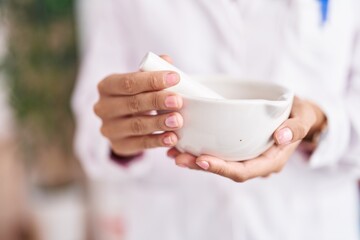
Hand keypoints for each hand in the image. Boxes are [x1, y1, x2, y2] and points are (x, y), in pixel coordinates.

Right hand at [94, 56, 183, 156]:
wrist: (124, 123)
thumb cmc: (136, 96)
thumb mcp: (141, 82)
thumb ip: (153, 70)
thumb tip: (167, 60)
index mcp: (106, 86)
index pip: (128, 82)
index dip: (152, 80)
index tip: (175, 78)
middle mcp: (103, 107)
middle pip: (133, 103)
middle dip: (157, 101)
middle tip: (178, 101)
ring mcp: (109, 129)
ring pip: (137, 125)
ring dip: (159, 123)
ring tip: (177, 120)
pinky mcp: (119, 146)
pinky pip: (140, 143)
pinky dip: (157, 141)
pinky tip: (172, 138)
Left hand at [167, 97, 326, 181]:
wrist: (297, 115)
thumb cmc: (299, 116)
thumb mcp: (302, 118)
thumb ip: (296, 127)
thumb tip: (282, 137)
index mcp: (270, 161)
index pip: (243, 171)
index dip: (221, 168)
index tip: (201, 159)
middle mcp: (255, 162)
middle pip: (224, 169)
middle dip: (200, 165)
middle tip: (177, 157)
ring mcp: (245, 156)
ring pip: (218, 162)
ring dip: (194, 159)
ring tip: (173, 152)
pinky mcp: (237, 147)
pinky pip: (217, 151)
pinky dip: (199, 149)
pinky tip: (182, 142)